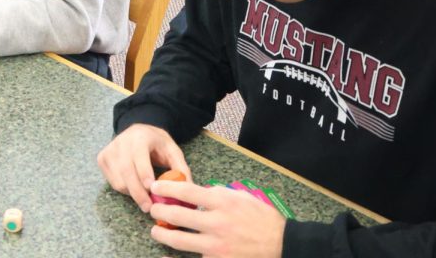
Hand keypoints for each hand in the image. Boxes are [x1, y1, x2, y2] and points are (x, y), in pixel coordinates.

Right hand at [97, 124, 190, 211]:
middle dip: (138, 192)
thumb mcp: (172, 150)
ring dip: (132, 193)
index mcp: (140, 137)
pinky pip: (112, 182)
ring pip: (118, 180)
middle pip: (126, 171)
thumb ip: (181, 168)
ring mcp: (109, 150)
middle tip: (148, 207)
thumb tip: (187, 189)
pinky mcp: (102, 159)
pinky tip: (134, 186)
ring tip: (145, 196)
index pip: (139, 156)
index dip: (144, 173)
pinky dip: (124, 189)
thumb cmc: (156, 143)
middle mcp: (121, 142)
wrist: (138, 131)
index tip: (151, 189)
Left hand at [149, 181, 285, 257]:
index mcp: (222, 202)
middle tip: (154, 210)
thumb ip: (219, 193)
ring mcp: (216, 246)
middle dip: (160, 212)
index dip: (167, 188)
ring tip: (156, 231)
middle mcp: (216, 223)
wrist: (281, 245)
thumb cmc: (263, 219)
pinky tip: (165, 257)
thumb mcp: (242, 197)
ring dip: (163, 235)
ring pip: (179, 241)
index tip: (156, 186)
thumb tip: (200, 191)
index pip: (186, 191)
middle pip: (177, 216)